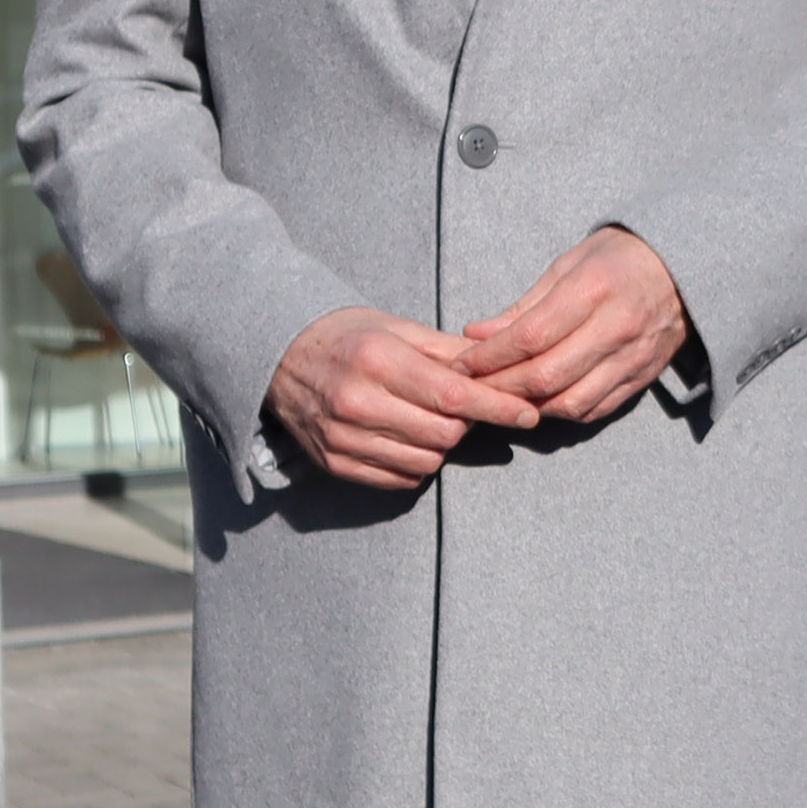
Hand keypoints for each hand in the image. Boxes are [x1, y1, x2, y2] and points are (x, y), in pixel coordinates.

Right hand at [269, 308, 541, 489]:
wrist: (279, 358)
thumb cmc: (349, 337)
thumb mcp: (397, 328)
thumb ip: (450, 350)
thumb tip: (502, 366)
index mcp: (377, 360)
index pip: (453, 395)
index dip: (498, 407)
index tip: (528, 414)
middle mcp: (356, 402)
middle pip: (444, 433)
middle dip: (466, 422)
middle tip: (464, 405)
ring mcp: (341, 437)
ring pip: (426, 461)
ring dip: (442, 445)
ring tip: (431, 419)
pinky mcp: (333, 462)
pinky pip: (399, 479)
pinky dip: (416, 463)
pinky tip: (408, 438)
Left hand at [460, 227, 692, 426]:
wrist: (687, 269)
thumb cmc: (620, 259)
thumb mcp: (569, 264)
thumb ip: (523, 305)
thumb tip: (476, 334)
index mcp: (594, 289)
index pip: (529, 337)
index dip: (489, 356)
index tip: (463, 362)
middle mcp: (616, 327)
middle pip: (545, 376)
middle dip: (500, 387)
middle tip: (473, 386)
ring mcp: (633, 357)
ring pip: (569, 402)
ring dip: (529, 406)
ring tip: (505, 396)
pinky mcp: (642, 378)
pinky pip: (594, 409)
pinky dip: (561, 411)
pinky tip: (543, 400)